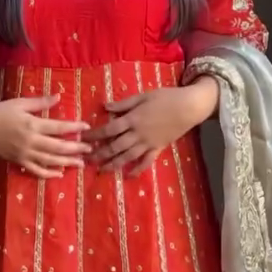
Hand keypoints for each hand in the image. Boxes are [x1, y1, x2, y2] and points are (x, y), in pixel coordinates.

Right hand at [0, 94, 89, 178]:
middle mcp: (31, 141)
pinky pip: (36, 171)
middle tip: (90, 148)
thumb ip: (40, 102)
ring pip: (50, 161)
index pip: (59, 127)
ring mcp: (25, 154)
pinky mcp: (19, 162)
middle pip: (58, 147)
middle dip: (76, 148)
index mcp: (32, 124)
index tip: (87, 127)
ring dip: (67, 162)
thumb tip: (59, 96)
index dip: (75, 128)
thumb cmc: (1, 112)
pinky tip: (60, 174)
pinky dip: (49, 174)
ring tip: (81, 163)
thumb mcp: (20, 103)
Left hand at [90, 78, 218, 174]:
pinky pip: (146, 162)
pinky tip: (128, 176)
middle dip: (100, 154)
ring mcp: (148, 143)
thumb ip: (124, 103)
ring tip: (102, 170)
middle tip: (86, 160)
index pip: (109, 129)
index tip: (83, 138)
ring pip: (127, 157)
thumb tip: (105, 107)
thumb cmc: (166, 97)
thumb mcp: (143, 96)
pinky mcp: (158, 148)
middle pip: (115, 146)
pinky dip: (137, 170)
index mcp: (132, 119)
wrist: (189, 107)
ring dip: (113, 164)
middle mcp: (138, 134)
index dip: (95, 135)